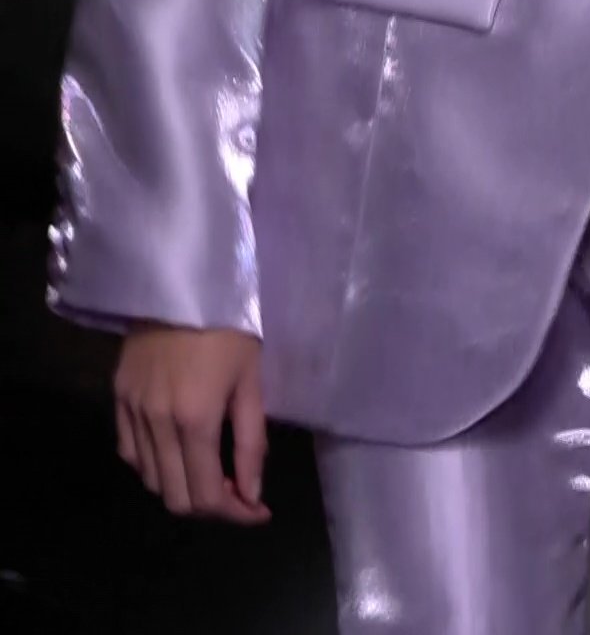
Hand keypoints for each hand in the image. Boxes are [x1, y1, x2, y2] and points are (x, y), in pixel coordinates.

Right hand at [115, 324, 270, 524]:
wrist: (179, 288)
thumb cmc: (229, 331)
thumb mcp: (252, 384)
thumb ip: (251, 443)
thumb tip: (252, 494)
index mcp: (195, 422)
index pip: (207, 495)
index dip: (235, 514)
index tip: (259, 512)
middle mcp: (156, 426)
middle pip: (175, 498)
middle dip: (212, 507)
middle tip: (238, 494)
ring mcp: (132, 414)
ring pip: (151, 481)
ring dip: (183, 488)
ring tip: (213, 472)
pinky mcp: (117, 401)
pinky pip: (130, 454)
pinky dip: (156, 467)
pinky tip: (179, 454)